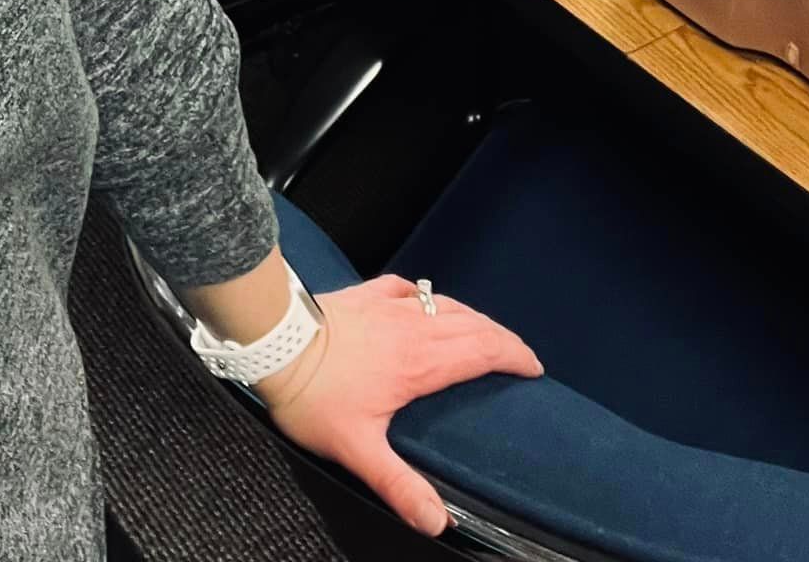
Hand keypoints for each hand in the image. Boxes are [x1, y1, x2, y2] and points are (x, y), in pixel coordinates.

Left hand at [258, 275, 541, 538]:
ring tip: (484, 331)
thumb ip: (399, 484)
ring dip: (472, 316)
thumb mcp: (358, 450)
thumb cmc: (313, 396)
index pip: (482, 351)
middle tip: (519, 353)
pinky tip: (424, 299)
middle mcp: (413, 327)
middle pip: (472, 324)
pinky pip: (407, 288)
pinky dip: (427, 295)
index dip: (512, 356)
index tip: (532, 367)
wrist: (276, 342)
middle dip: (502, 337)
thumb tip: (436, 521)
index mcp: (420, 363)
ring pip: (445, 303)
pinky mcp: (365, 295)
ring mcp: (389, 305)